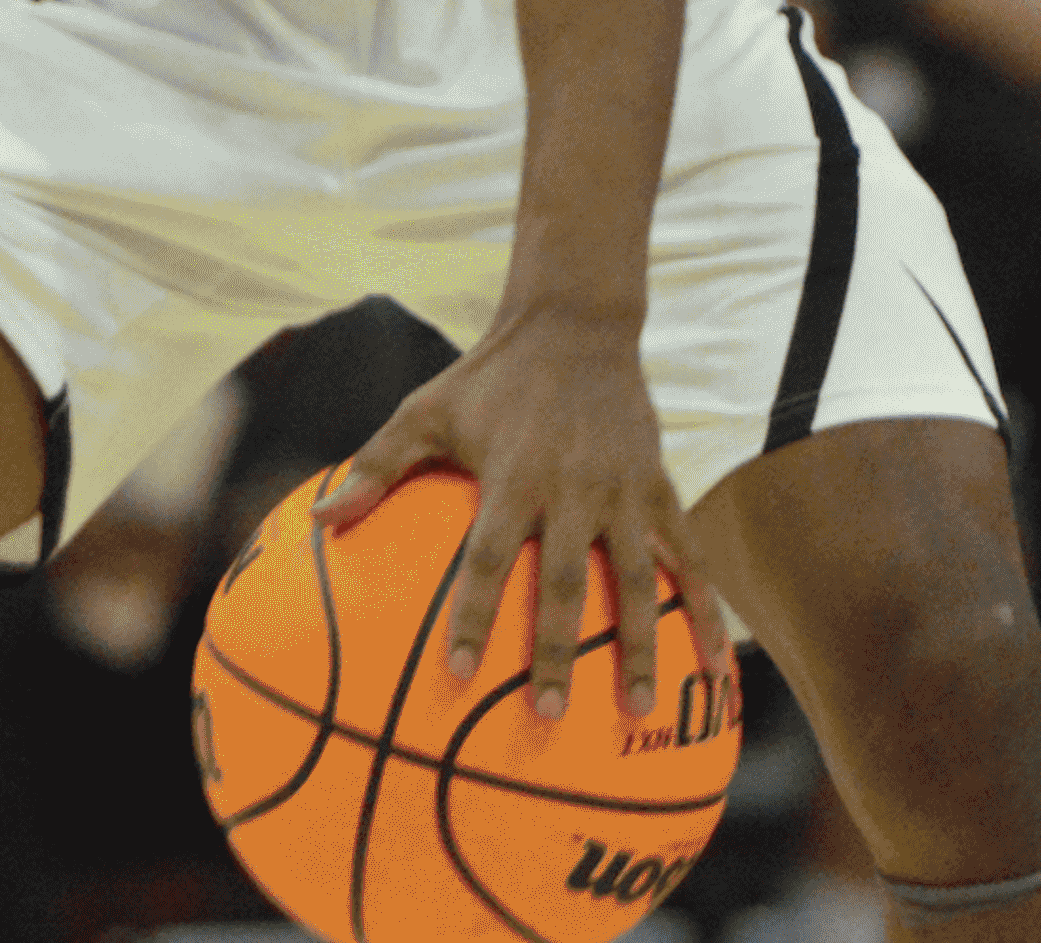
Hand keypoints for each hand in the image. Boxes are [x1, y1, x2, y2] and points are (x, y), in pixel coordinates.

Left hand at [313, 301, 726, 725]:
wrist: (573, 327)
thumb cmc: (486, 380)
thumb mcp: (422, 411)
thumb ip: (375, 467)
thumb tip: (318, 521)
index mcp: (511, 476)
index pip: (486, 558)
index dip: (471, 613)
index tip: (455, 672)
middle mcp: (570, 490)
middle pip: (563, 582)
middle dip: (556, 650)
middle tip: (549, 713)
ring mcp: (621, 493)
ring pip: (637, 580)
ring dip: (641, 645)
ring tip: (640, 707)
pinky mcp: (659, 490)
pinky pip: (690, 558)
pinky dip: (710, 612)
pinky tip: (722, 667)